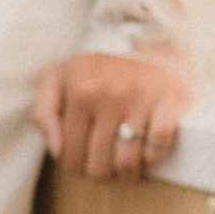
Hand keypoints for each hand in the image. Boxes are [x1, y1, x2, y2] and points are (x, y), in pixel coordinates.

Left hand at [33, 42, 191, 181]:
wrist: (150, 39)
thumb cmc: (100, 68)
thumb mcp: (60, 78)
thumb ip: (44, 112)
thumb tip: (57, 150)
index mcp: (80, 91)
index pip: (69, 156)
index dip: (75, 167)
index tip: (84, 161)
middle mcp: (109, 94)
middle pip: (99, 166)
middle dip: (101, 174)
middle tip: (106, 168)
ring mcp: (141, 98)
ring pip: (128, 163)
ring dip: (126, 174)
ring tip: (126, 168)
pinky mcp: (170, 101)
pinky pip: (158, 146)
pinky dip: (153, 158)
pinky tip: (147, 154)